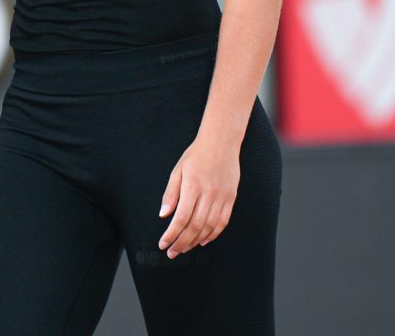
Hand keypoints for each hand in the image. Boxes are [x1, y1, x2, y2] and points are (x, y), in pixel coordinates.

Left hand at [157, 134, 239, 257]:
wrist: (221, 142)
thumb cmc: (196, 155)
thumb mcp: (178, 170)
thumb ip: (171, 193)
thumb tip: (163, 215)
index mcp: (193, 186)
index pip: (181, 218)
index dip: (171, 234)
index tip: (163, 243)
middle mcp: (209, 194)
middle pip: (195, 226)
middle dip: (181, 243)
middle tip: (171, 252)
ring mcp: (222, 197)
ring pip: (209, 227)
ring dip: (195, 241)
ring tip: (184, 248)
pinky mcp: (231, 198)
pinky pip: (222, 222)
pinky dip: (212, 235)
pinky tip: (202, 240)